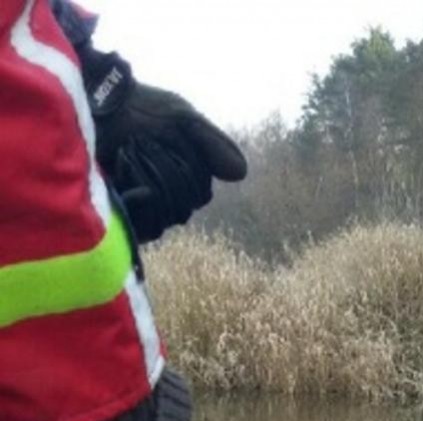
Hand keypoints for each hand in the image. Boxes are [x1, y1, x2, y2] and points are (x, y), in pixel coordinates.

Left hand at [80, 51, 246, 242]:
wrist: (95, 106)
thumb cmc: (137, 108)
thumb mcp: (182, 118)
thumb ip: (212, 143)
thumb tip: (242, 173)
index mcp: (186, 180)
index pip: (201, 193)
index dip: (187, 167)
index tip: (167, 136)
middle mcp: (169, 202)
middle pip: (185, 206)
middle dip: (164, 168)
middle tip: (140, 141)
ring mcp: (146, 214)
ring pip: (167, 215)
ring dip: (148, 178)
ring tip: (126, 153)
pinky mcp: (125, 222)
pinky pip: (147, 226)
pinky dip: (135, 199)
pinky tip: (119, 176)